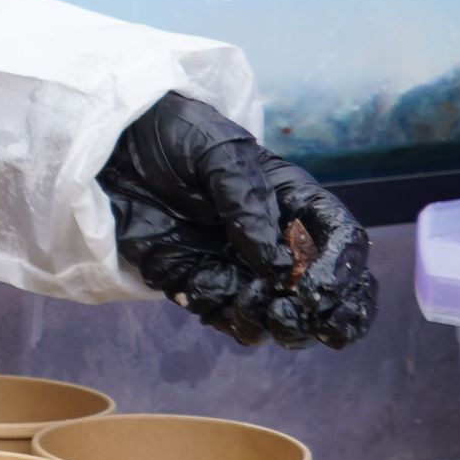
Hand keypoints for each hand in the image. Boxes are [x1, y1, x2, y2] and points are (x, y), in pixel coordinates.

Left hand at [98, 94, 375, 347]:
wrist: (116, 146)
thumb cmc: (178, 135)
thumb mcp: (218, 152)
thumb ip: (247, 203)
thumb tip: (274, 264)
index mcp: (295, 203)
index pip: (343, 242)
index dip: (341, 271)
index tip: (315, 290)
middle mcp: (278, 241)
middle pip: (330, 293)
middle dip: (332, 316)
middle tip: (306, 319)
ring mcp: (241, 267)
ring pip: (282, 316)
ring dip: (279, 324)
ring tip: (261, 310)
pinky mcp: (202, 282)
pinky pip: (228, 316)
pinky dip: (229, 317)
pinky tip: (208, 293)